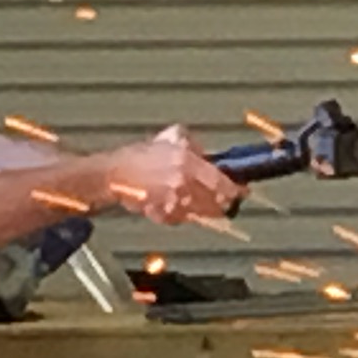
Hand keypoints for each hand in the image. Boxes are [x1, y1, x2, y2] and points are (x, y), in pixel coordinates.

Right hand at [104, 127, 241, 225]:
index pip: (223, 184)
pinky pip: (185, 219)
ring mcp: (173, 204)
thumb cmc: (139, 156)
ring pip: (203, 214)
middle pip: (217, 204)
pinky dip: (187, 213)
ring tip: (196, 197)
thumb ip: (194, 144)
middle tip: (225, 197)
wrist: (114, 174)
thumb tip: (208, 153)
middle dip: (223, 202)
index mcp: (188, 164)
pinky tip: (179, 202)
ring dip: (206, 208)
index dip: (237, 190)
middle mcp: (183, 186)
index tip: (243, 190)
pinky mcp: (164, 216)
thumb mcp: (172, 137)